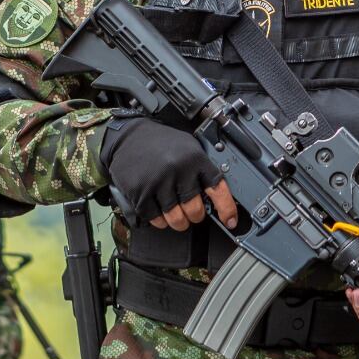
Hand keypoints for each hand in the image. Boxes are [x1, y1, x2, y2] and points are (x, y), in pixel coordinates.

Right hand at [102, 117, 237, 230]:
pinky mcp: (141, 192)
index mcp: (195, 159)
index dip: (227, 208)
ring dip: (178, 222)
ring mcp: (158, 182)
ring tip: (176, 214)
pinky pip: (155, 218)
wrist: (129, 136)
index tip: (230, 220)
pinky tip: (159, 210)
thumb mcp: (188, 147)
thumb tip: (216, 196)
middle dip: (195, 216)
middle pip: (195, 210)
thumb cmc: (161, 143)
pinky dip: (159, 220)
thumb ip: (202, 168)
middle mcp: (179, 170)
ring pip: (176, 218)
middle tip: (192, 212)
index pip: (218, 189)